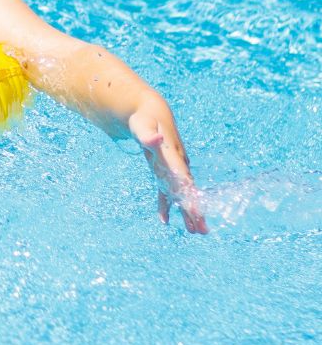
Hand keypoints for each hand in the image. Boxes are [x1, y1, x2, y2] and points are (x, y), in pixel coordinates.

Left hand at [129, 110, 208, 233]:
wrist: (149, 112)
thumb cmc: (144, 119)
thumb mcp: (142, 126)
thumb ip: (147, 136)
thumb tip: (154, 140)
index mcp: (173, 156)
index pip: (184, 179)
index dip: (190, 195)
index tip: (197, 211)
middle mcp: (176, 164)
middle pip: (187, 191)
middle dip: (195, 210)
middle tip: (203, 231)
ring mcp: (171, 168)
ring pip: (180, 193)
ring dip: (186, 211)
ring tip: (195, 231)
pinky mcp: (163, 170)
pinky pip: (166, 190)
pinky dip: (166, 204)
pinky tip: (165, 220)